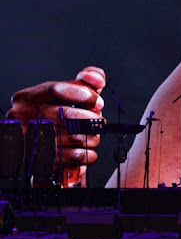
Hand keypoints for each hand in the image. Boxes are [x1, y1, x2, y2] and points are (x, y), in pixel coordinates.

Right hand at [7, 66, 105, 185]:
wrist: (44, 146)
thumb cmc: (60, 116)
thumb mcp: (71, 94)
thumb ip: (86, 80)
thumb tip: (97, 79)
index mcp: (28, 97)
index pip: (56, 90)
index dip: (82, 95)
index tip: (98, 102)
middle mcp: (22, 116)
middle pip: (66, 115)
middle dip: (91, 120)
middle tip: (99, 123)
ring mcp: (27, 138)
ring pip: (71, 137)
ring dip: (91, 138)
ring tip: (93, 137)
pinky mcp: (36, 159)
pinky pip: (70, 156)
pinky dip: (86, 154)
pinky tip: (88, 151)